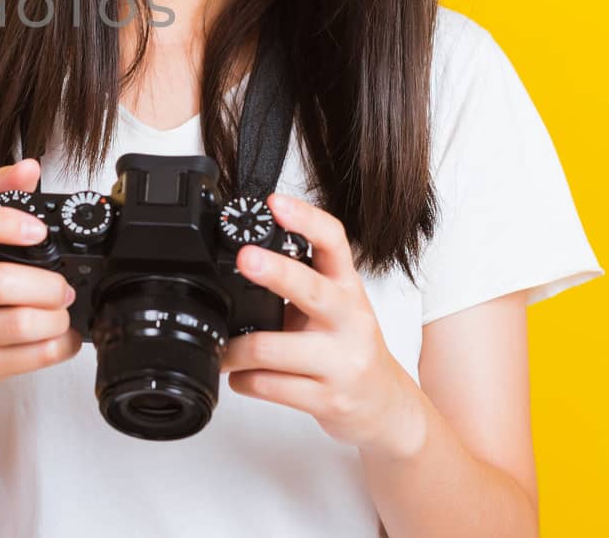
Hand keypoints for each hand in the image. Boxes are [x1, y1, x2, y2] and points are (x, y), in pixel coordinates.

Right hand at [0, 159, 82, 383]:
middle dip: (46, 283)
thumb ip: (0, 196)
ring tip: (61, 308)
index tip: (39, 230)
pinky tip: (61, 333)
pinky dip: (59, 344)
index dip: (2, 223)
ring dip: (55, 316)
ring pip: (17, 324)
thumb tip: (28, 167)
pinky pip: (30, 357)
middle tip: (63, 285)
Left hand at [220, 192, 426, 457]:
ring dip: (235, 350)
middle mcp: (349, 320)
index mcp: (347, 288)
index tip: (275, 203)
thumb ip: (303, 281)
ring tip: (222, 350)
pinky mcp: (328, 399)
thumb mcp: (336, 307)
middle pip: (312, 289)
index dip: (305, 219)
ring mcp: (341, 362)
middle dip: (276, 272)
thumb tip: (245, 258)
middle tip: (246, 257)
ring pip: (273, 349)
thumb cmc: (349, 348)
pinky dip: (244, 380)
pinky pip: (270, 386)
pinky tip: (240, 376)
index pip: (334, 242)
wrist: (386, 406)